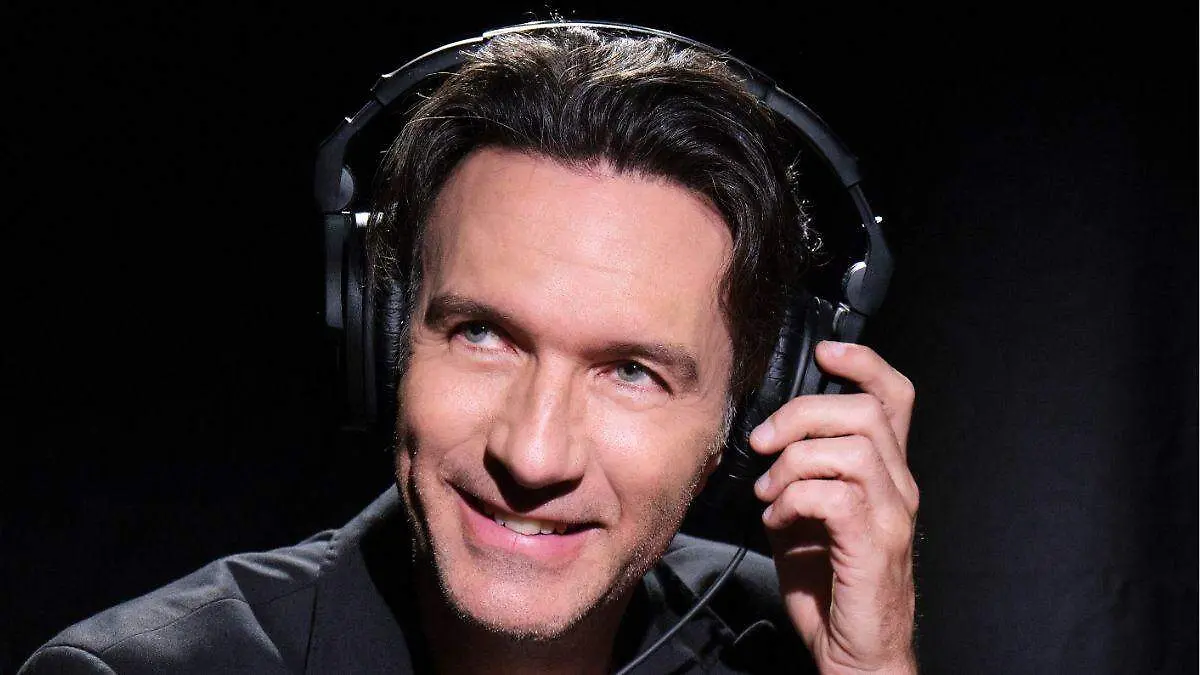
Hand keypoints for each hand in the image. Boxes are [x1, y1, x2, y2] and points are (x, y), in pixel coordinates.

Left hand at [750, 341, 918, 673]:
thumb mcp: (808, 513)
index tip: (826, 351)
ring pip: (849, 449)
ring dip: (793, 463)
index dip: (863, 362)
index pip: (894, 396)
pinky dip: (793, 499)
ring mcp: (892, 514)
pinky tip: (777, 518)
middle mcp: (899, 485)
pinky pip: (833, 495)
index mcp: (886, 472)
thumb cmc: (831, 586)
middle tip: (763, 444)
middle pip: (863, 411)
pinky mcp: (876, 544)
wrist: (856, 650)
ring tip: (769, 491)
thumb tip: (764, 442)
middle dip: (801, 414)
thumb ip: (799, 473)